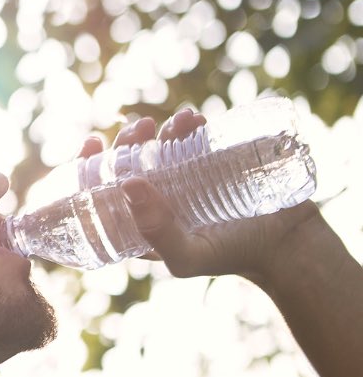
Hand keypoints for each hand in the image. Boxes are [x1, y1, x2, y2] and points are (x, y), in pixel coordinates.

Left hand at [79, 110, 323, 281]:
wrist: (287, 245)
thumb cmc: (230, 256)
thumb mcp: (186, 256)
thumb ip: (155, 231)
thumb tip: (127, 184)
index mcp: (138, 224)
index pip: (101, 194)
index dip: (88, 167)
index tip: (92, 143)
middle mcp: (157, 201)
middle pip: (128, 164)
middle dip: (127, 142)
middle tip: (140, 128)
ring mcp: (184, 181)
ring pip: (158, 148)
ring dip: (159, 130)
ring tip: (175, 122)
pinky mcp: (212, 165)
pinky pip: (192, 139)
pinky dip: (188, 125)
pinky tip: (193, 119)